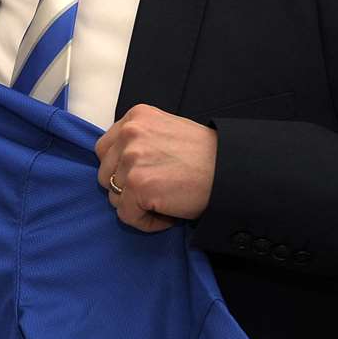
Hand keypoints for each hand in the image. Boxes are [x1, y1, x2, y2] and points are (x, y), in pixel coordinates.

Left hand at [94, 104, 215, 232]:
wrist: (232, 169)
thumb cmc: (206, 154)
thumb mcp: (165, 130)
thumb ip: (139, 140)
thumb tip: (117, 163)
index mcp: (134, 117)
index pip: (105, 149)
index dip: (120, 169)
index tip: (142, 177)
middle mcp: (129, 133)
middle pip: (105, 173)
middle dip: (125, 188)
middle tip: (153, 193)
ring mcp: (131, 159)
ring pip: (114, 196)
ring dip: (136, 205)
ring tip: (163, 202)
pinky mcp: (138, 185)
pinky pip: (127, 215)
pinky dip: (146, 222)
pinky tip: (168, 216)